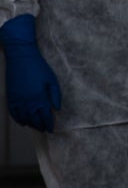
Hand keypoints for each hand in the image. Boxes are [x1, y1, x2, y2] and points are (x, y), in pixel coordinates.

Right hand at [0, 14, 61, 131]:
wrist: (21, 58)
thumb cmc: (39, 67)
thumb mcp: (52, 80)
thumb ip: (55, 95)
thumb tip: (58, 108)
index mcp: (39, 98)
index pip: (45, 116)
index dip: (49, 124)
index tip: (52, 129)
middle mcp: (28, 103)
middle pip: (34, 120)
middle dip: (40, 126)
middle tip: (45, 129)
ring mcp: (18, 101)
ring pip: (24, 119)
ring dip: (30, 124)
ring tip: (36, 126)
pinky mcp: (11, 98)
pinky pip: (14, 114)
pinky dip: (19, 120)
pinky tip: (23, 122)